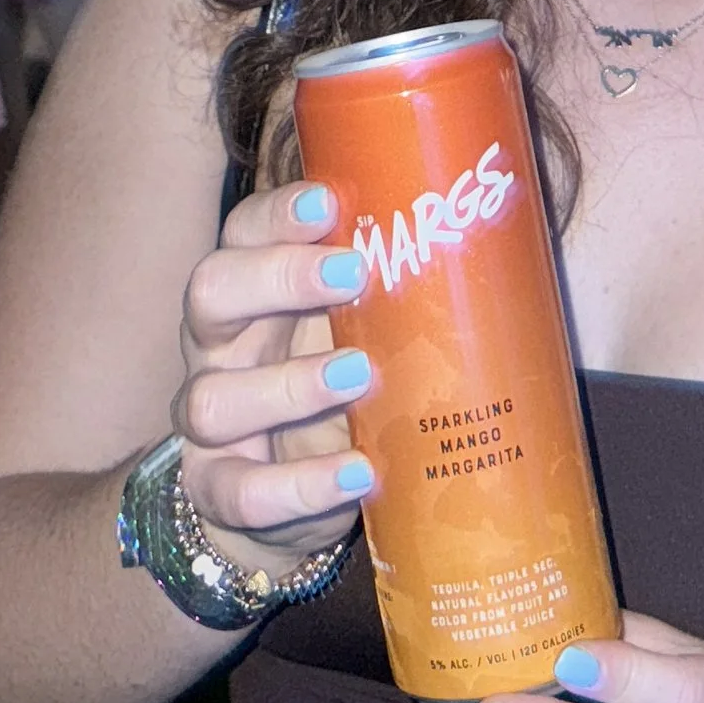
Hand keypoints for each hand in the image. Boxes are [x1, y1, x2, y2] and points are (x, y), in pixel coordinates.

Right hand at [174, 177, 374, 579]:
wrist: (279, 499)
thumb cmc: (334, 392)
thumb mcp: (356, 337)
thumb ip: (391, 299)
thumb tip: (495, 243)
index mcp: (250, 295)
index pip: (243, 234)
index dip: (278, 215)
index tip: (331, 203)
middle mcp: (218, 349)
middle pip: (212, 292)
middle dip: (279, 277)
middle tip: (354, 274)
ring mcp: (208, 425)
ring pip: (214, 398)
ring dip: (290, 385)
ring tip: (360, 377)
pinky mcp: (216, 490)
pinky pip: (242, 491)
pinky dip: (301, 484)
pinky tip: (358, 473)